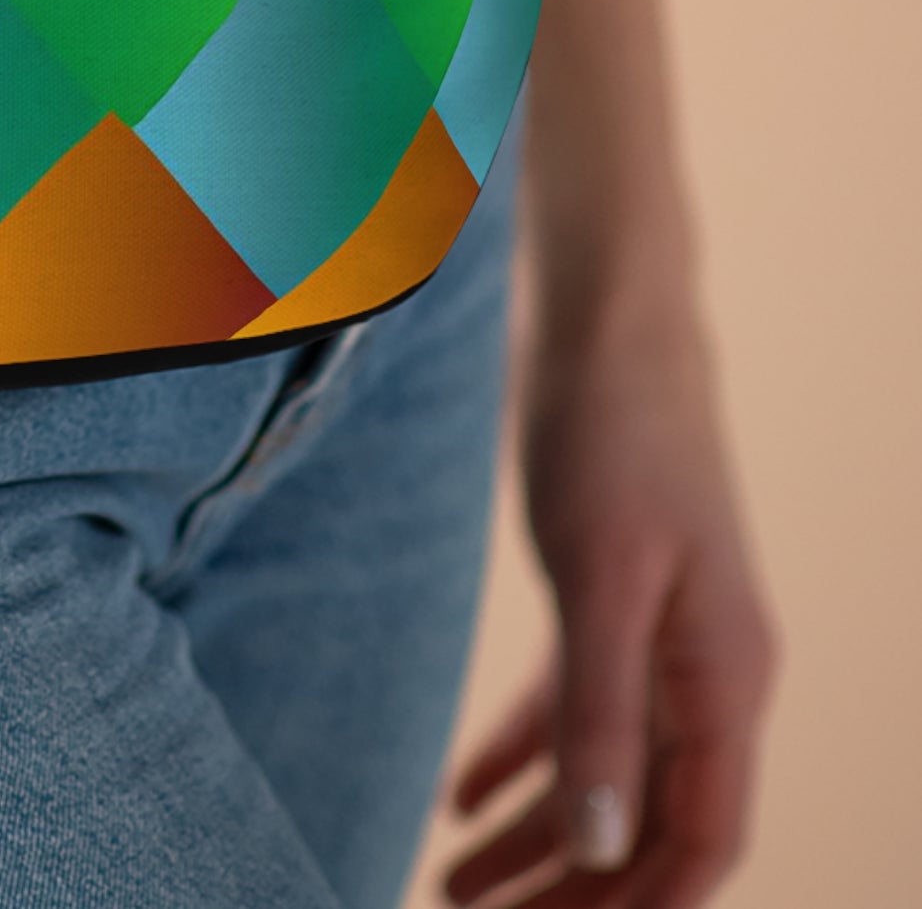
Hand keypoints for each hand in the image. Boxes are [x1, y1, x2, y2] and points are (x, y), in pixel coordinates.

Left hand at [443, 285, 778, 907]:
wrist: (607, 323)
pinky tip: (460, 798)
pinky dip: (520, 757)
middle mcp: (703, 670)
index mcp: (726, 677)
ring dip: (534, 839)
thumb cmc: (614, 435)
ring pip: (603, 771)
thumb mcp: (602, 575)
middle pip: (645, 822)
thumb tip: (604, 851)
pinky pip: (572, 707)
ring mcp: (659, 634)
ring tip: (448, 887)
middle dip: (570, 891)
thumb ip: (602, 709)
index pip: (700, 840)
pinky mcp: (609, 596)